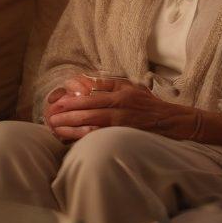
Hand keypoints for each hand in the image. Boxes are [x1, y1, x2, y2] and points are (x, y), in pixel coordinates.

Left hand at [45, 76, 191, 141]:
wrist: (171, 120)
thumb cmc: (148, 103)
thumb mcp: (129, 86)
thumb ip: (108, 84)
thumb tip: (85, 82)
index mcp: (118, 94)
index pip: (89, 97)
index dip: (71, 101)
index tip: (56, 103)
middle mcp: (119, 107)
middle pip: (88, 111)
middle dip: (67, 115)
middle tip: (51, 118)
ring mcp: (123, 123)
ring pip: (92, 126)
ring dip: (73, 128)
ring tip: (57, 129)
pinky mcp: (125, 136)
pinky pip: (102, 137)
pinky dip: (87, 139)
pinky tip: (73, 140)